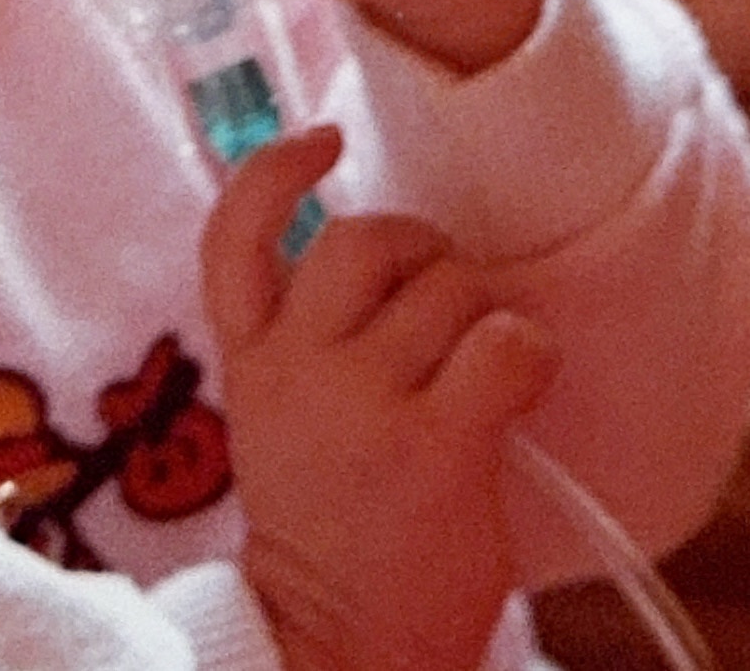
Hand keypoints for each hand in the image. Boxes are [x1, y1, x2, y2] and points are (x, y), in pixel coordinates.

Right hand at [206, 129, 556, 670]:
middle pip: (363, 239)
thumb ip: (306, 341)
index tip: (324, 140)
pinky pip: (503, 345)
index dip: (278, 168)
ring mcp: (366, 403)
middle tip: (442, 286)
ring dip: (479, 309)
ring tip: (482, 359)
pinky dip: (526, 350)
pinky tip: (517, 381)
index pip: (235, 232)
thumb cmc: (331, 532)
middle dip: (421, 244)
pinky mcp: (439, 444)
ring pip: (446, 286)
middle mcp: (299, 367)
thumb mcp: (281, 422)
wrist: (341, 648)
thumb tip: (389, 259)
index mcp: (250, 361)